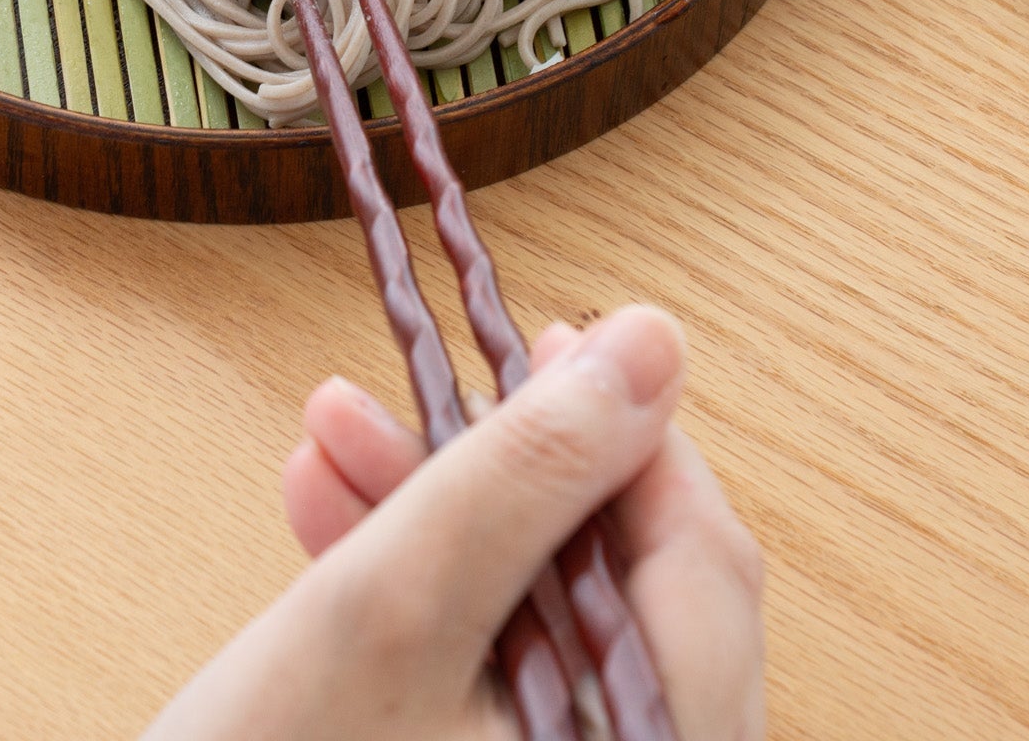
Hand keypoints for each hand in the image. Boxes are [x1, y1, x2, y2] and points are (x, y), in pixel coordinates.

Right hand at [143, 307, 765, 740]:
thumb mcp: (393, 607)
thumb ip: (528, 469)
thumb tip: (653, 345)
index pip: (701, 559)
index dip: (627, 428)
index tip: (554, 343)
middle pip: (616, 589)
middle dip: (494, 473)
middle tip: (410, 394)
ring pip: (542, 628)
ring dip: (437, 523)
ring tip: (327, 444)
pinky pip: (494, 684)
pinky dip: (420, 605)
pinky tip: (331, 527)